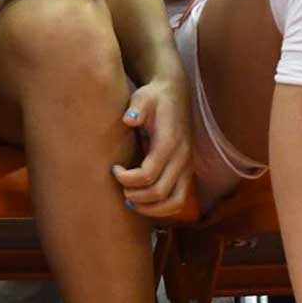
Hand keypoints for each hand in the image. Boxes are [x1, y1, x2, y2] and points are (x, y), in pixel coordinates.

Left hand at [113, 77, 193, 218]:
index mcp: (170, 142)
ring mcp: (187, 165)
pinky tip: (144, 203)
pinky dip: (162, 208)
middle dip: (135, 195)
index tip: (114, 169)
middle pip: (159, 191)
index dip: (126, 178)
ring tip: (130, 201)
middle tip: (119, 187)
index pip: (148, 174)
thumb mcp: (143, 97)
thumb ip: (137, 107)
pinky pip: (178, 199)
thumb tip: (128, 119)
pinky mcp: (187, 171)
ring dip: (150, 208)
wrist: (175, 94)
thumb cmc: (154, 98)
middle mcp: (182, 157)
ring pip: (174, 202)